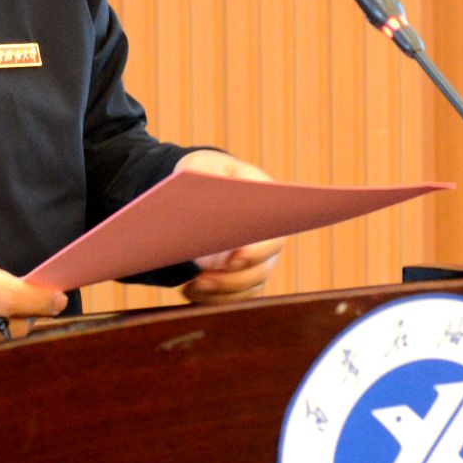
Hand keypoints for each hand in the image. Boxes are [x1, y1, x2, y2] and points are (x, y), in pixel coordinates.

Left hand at [175, 148, 283, 303]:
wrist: (198, 191)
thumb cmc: (204, 174)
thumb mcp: (202, 165)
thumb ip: (204, 173)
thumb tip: (202, 190)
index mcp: (267, 208)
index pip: (272, 235)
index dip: (256, 251)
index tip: (233, 257)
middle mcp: (267, 239)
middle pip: (261, 268)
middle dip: (232, 278)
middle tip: (203, 278)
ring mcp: (256, 261)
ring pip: (246, 287)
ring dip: (220, 291)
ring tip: (192, 286)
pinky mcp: (238, 277)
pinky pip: (231, 296)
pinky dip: (211, 298)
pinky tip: (189, 291)